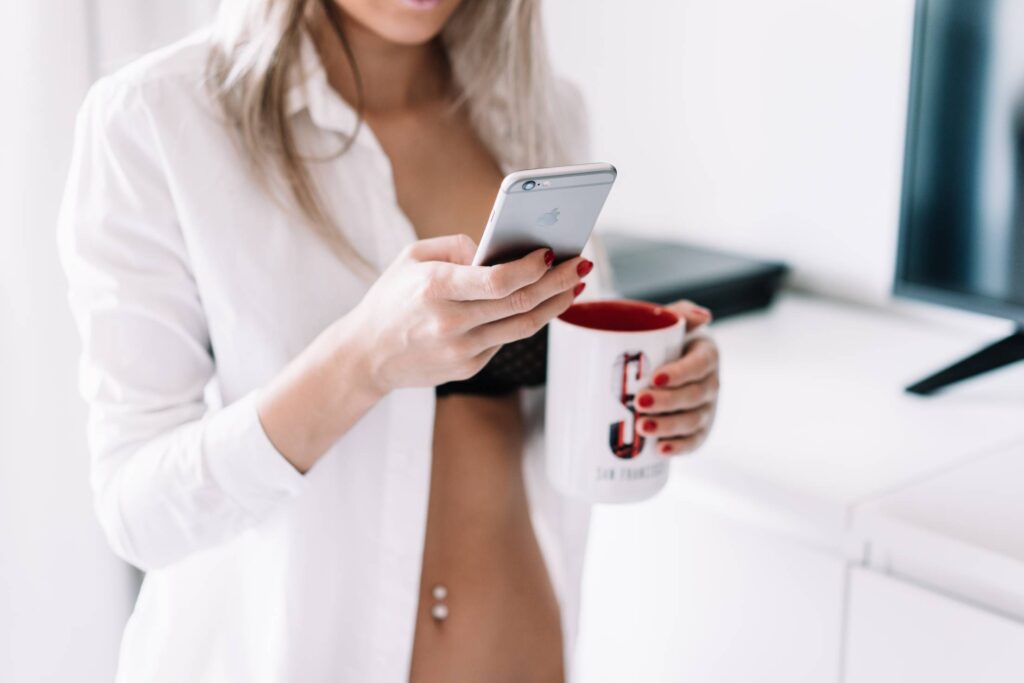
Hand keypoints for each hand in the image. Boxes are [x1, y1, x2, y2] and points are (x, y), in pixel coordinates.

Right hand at [345, 234, 591, 394]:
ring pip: (523, 326)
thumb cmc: (392, 298)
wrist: (366, 355)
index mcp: (435, 288)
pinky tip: (542, 304)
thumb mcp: (412, 257)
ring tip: (574, 285)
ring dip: (555, 304)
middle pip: (520, 303)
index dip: (531, 267)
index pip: (497, 280)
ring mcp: (461, 350)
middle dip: (558, 281)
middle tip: (581, 263)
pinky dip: (526, 319)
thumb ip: (457, 246)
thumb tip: (500, 250)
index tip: (550, 251)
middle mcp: (451, 323)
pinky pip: (506, 340)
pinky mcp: (468, 368)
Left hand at [633, 300, 718, 455]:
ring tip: (642, 427)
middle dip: (667, 401)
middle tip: (639, 402)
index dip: (681, 372)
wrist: (656, 366)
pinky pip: (692, 442)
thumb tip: (703, 316)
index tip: (655, 377)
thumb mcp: (667, 322)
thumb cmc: (660, 341)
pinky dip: (678, 448)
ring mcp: (706, 409)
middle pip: (695, 395)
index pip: (700, 364)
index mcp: (707, 354)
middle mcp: (711, 383)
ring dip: (669, 426)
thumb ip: (679, 313)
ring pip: (693, 421)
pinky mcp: (697, 431)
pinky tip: (660, 450)